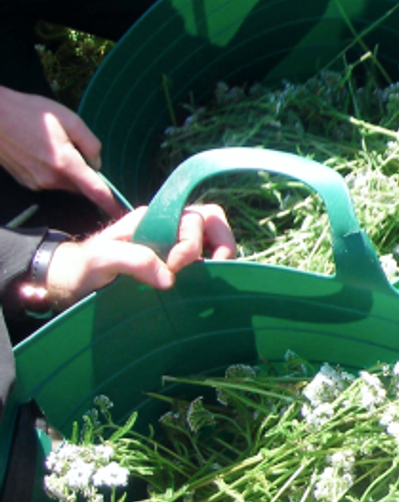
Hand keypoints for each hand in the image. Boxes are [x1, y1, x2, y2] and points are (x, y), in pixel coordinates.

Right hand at [0, 87, 122, 217]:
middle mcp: (50, 179)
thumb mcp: (70, 120)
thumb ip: (90, 143)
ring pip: (65, 184)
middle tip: (78, 151)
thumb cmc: (30, 113)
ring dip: (69, 172)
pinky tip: (42, 151)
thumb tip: (97, 163)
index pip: (96, 191)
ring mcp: (36, 183)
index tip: (123, 214)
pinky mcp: (26, 182)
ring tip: (54, 145)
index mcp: (65, 164)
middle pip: (81, 187)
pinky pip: (49, 181)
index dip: (111, 205)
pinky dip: (53, 171)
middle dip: (87, 176)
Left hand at [38, 203, 236, 308]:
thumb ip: (134, 260)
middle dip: (222, 243)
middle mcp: (169, 225)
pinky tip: (202, 284)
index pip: (192, 218)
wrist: (74, 284)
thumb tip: (169, 277)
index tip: (175, 269)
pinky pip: (208, 256)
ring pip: (216, 236)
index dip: (191, 244)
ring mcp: (175, 243)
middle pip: (212, 220)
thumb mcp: (101, 259)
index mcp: (154, 217)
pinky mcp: (178, 262)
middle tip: (211, 268)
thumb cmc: (84, 268)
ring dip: (221, 255)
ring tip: (209, 278)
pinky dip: (213, 268)